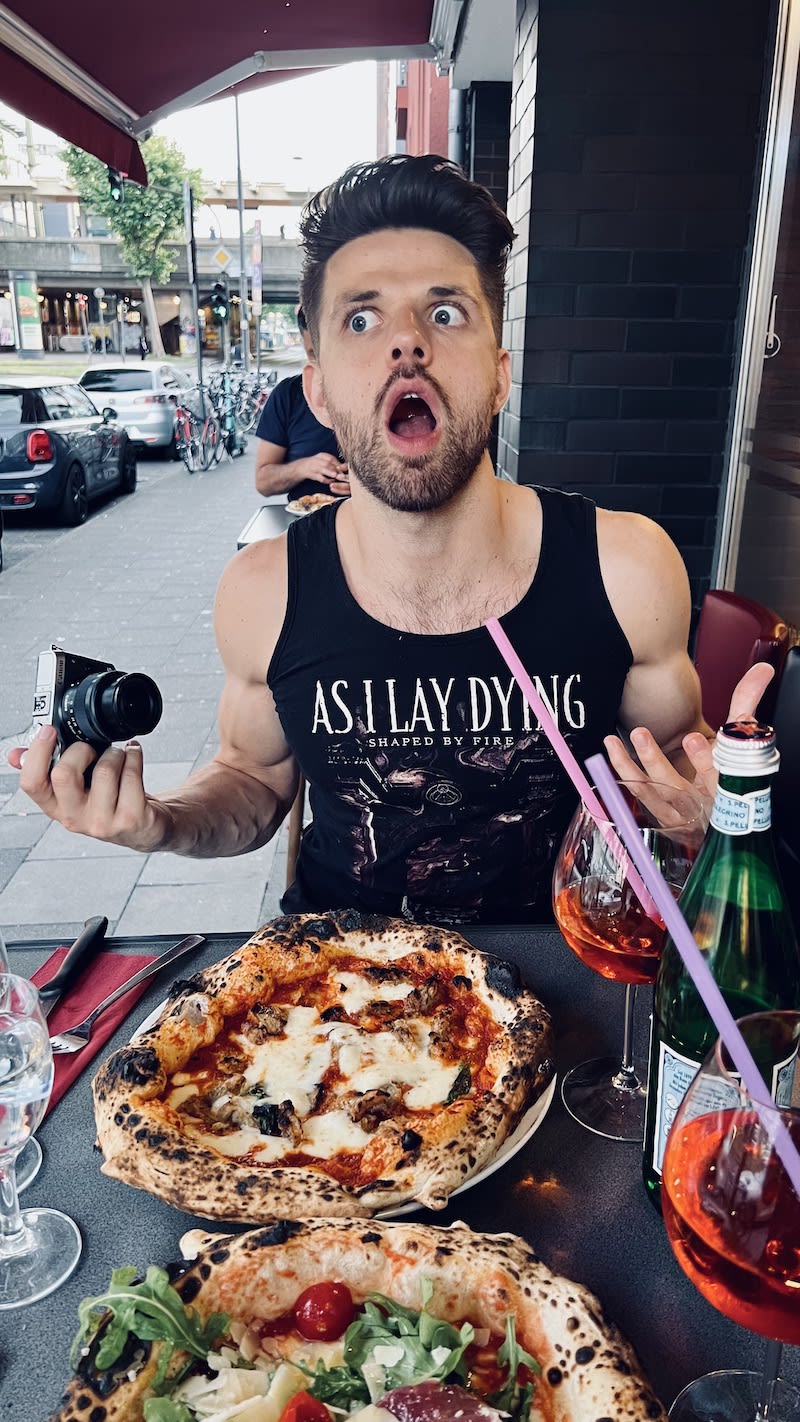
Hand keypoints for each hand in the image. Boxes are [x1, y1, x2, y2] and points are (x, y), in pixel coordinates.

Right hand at [8, 724, 170, 851]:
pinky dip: (134, 755)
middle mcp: (75, 818)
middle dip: (81, 749)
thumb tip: (15, 755)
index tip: (49, 731)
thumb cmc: (108, 803)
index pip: (31, 782)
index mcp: (55, 807)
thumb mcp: (74, 791)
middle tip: (93, 748)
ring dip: (115, 752)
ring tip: (119, 755)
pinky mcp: (131, 818)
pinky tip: (134, 754)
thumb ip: (45, 771)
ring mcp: (103, 822)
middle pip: (63, 774)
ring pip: (104, 770)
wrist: (145, 829)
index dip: (37, 753)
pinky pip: (131, 774)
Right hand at [299, 453, 349, 487]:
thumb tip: (345, 467)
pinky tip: (331, 482)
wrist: (302, 467)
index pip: (331, 458)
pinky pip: (320, 478)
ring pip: (323, 470)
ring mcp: (314, 468)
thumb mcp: (324, 460)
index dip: (338, 464)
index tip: (345, 468)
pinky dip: (326, 480)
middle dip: (335, 469)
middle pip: (328, 464)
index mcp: (322, 456)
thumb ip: (334, 463)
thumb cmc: (317, 464)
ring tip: (336, 476)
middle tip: (343, 474)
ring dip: (330, 473)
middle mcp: (318, 460)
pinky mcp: (313, 475)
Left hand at [604, 661, 775, 806]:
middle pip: (675, 786)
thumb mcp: (738, 738)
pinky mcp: (660, 814)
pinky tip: (612, 755)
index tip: (692, 738)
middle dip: (656, 760)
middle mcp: (699, 803)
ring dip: (630, 767)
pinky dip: (623, 776)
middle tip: (640, 733)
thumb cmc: (727, 766)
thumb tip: (762, 671)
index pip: (716, 777)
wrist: (719, 803)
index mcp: (723, 786)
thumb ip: (746, 703)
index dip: (704, 760)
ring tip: (613, 742)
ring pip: (650, 792)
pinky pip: (638, 796)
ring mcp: (677, 812)